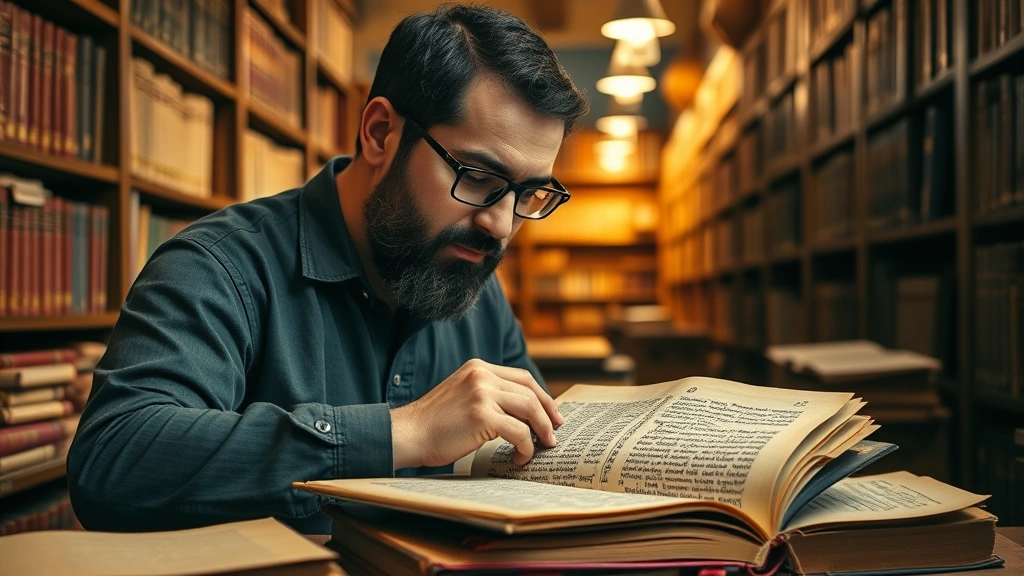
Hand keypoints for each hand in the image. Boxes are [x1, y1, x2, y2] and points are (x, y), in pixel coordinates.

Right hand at [390, 359, 563, 468]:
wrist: (407, 434)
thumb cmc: (433, 424)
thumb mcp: (462, 396)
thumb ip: (488, 396)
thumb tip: (523, 414)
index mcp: (478, 368)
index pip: (522, 378)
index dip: (542, 396)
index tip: (552, 414)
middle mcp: (482, 375)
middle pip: (530, 391)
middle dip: (548, 414)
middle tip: (554, 433)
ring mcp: (482, 393)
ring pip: (529, 409)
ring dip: (541, 431)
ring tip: (542, 446)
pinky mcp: (482, 415)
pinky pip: (519, 431)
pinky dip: (526, 447)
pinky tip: (520, 457)